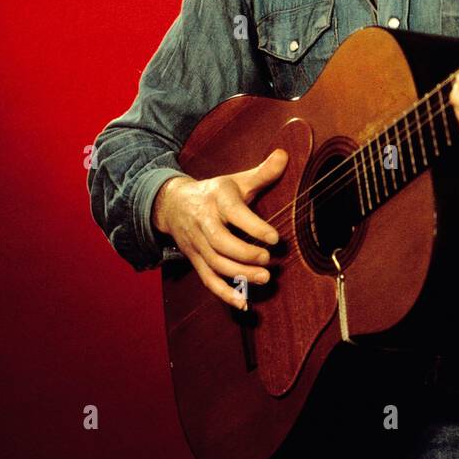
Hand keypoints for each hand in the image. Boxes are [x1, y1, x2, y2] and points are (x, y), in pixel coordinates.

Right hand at [153, 149, 286, 308]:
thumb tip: (285, 155)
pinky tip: (243, 303)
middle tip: (268, 260)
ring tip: (264, 278)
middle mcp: (204, 222)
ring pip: (215, 262)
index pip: (234, 213)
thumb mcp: (236, 180)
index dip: (254, 227)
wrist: (173, 204)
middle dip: (245, 254)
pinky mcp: (195, 260)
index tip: (275, 238)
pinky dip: (224, 293)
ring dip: (239, 274)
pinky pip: (207, 280)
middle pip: (220, 243)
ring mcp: (197, 244)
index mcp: (217, 199)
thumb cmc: (214, 193)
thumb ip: (262, 172)